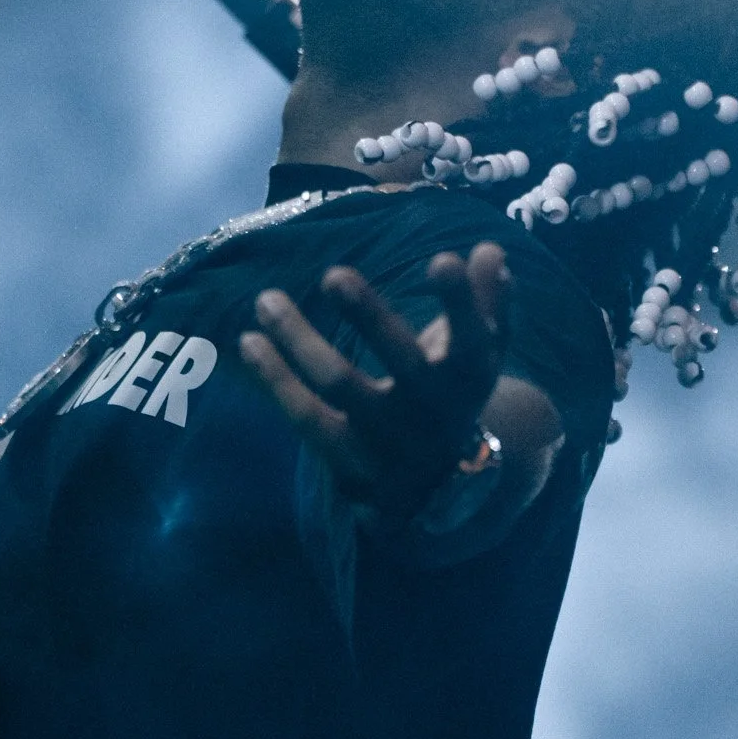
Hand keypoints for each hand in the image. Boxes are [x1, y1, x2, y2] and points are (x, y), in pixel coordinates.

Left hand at [240, 244, 513, 520]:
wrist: (438, 488)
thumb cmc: (453, 392)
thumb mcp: (482, 352)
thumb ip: (490, 302)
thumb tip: (489, 250)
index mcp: (469, 375)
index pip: (471, 338)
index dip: (461, 303)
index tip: (442, 260)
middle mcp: (429, 408)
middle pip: (400, 360)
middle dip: (369, 317)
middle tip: (333, 274)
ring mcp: (386, 436)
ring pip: (340, 385)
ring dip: (299, 340)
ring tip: (265, 300)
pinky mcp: (348, 458)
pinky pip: (306, 417)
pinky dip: (274, 379)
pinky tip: (248, 341)